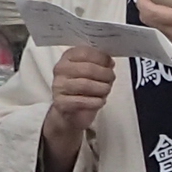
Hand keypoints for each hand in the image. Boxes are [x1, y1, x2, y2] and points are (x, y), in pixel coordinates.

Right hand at [39, 45, 114, 171]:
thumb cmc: (83, 95)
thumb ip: (99, 63)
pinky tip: (99, 104)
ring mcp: (58, 88)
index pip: (85, 50)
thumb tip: (113, 54)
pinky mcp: (61, 105)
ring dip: (102, 90)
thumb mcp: (91, 76)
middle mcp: (60, 71)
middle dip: (104, 76)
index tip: (109, 63)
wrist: (65, 121)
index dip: (101, 57)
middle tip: (110, 82)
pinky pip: (82, 101)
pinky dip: (95, 103)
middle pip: (88, 68)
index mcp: (66, 59)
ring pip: (87, 84)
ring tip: (105, 94)